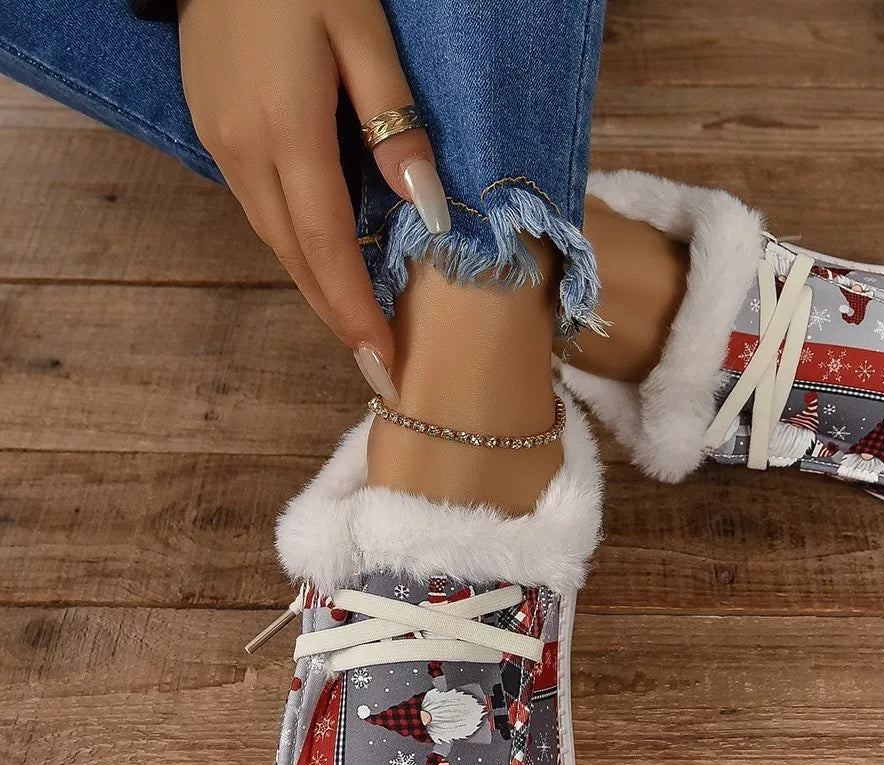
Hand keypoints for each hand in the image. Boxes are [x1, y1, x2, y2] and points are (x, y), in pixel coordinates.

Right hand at [178, 0, 448, 387]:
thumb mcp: (363, 33)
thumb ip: (395, 125)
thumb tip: (426, 209)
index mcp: (286, 133)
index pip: (327, 248)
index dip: (357, 311)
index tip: (386, 362)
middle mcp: (244, 152)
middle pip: (296, 258)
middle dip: (338, 317)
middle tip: (378, 368)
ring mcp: (221, 144)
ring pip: (274, 240)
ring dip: (316, 287)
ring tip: (358, 328)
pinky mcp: (213, 131)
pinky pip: (261, 210)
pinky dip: (297, 248)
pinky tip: (325, 263)